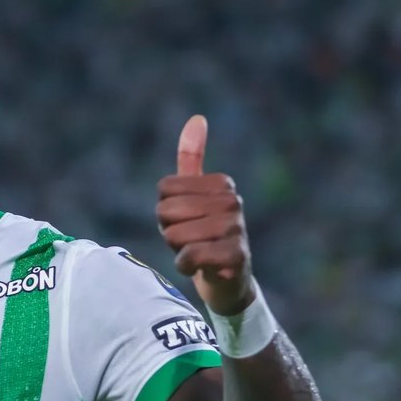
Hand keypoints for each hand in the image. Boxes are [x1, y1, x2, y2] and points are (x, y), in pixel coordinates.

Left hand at [156, 115, 256, 315]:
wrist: (230, 282)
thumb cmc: (206, 235)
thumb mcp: (195, 196)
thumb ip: (192, 158)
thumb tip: (197, 118)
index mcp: (221, 183)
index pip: (164, 189)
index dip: (166, 211)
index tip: (187, 221)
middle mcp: (232, 201)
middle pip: (165, 211)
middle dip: (170, 231)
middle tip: (190, 240)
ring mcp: (236, 229)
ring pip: (174, 236)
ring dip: (178, 251)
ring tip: (198, 253)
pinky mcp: (235, 258)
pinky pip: (189, 257)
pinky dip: (186, 266)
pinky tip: (200, 268)